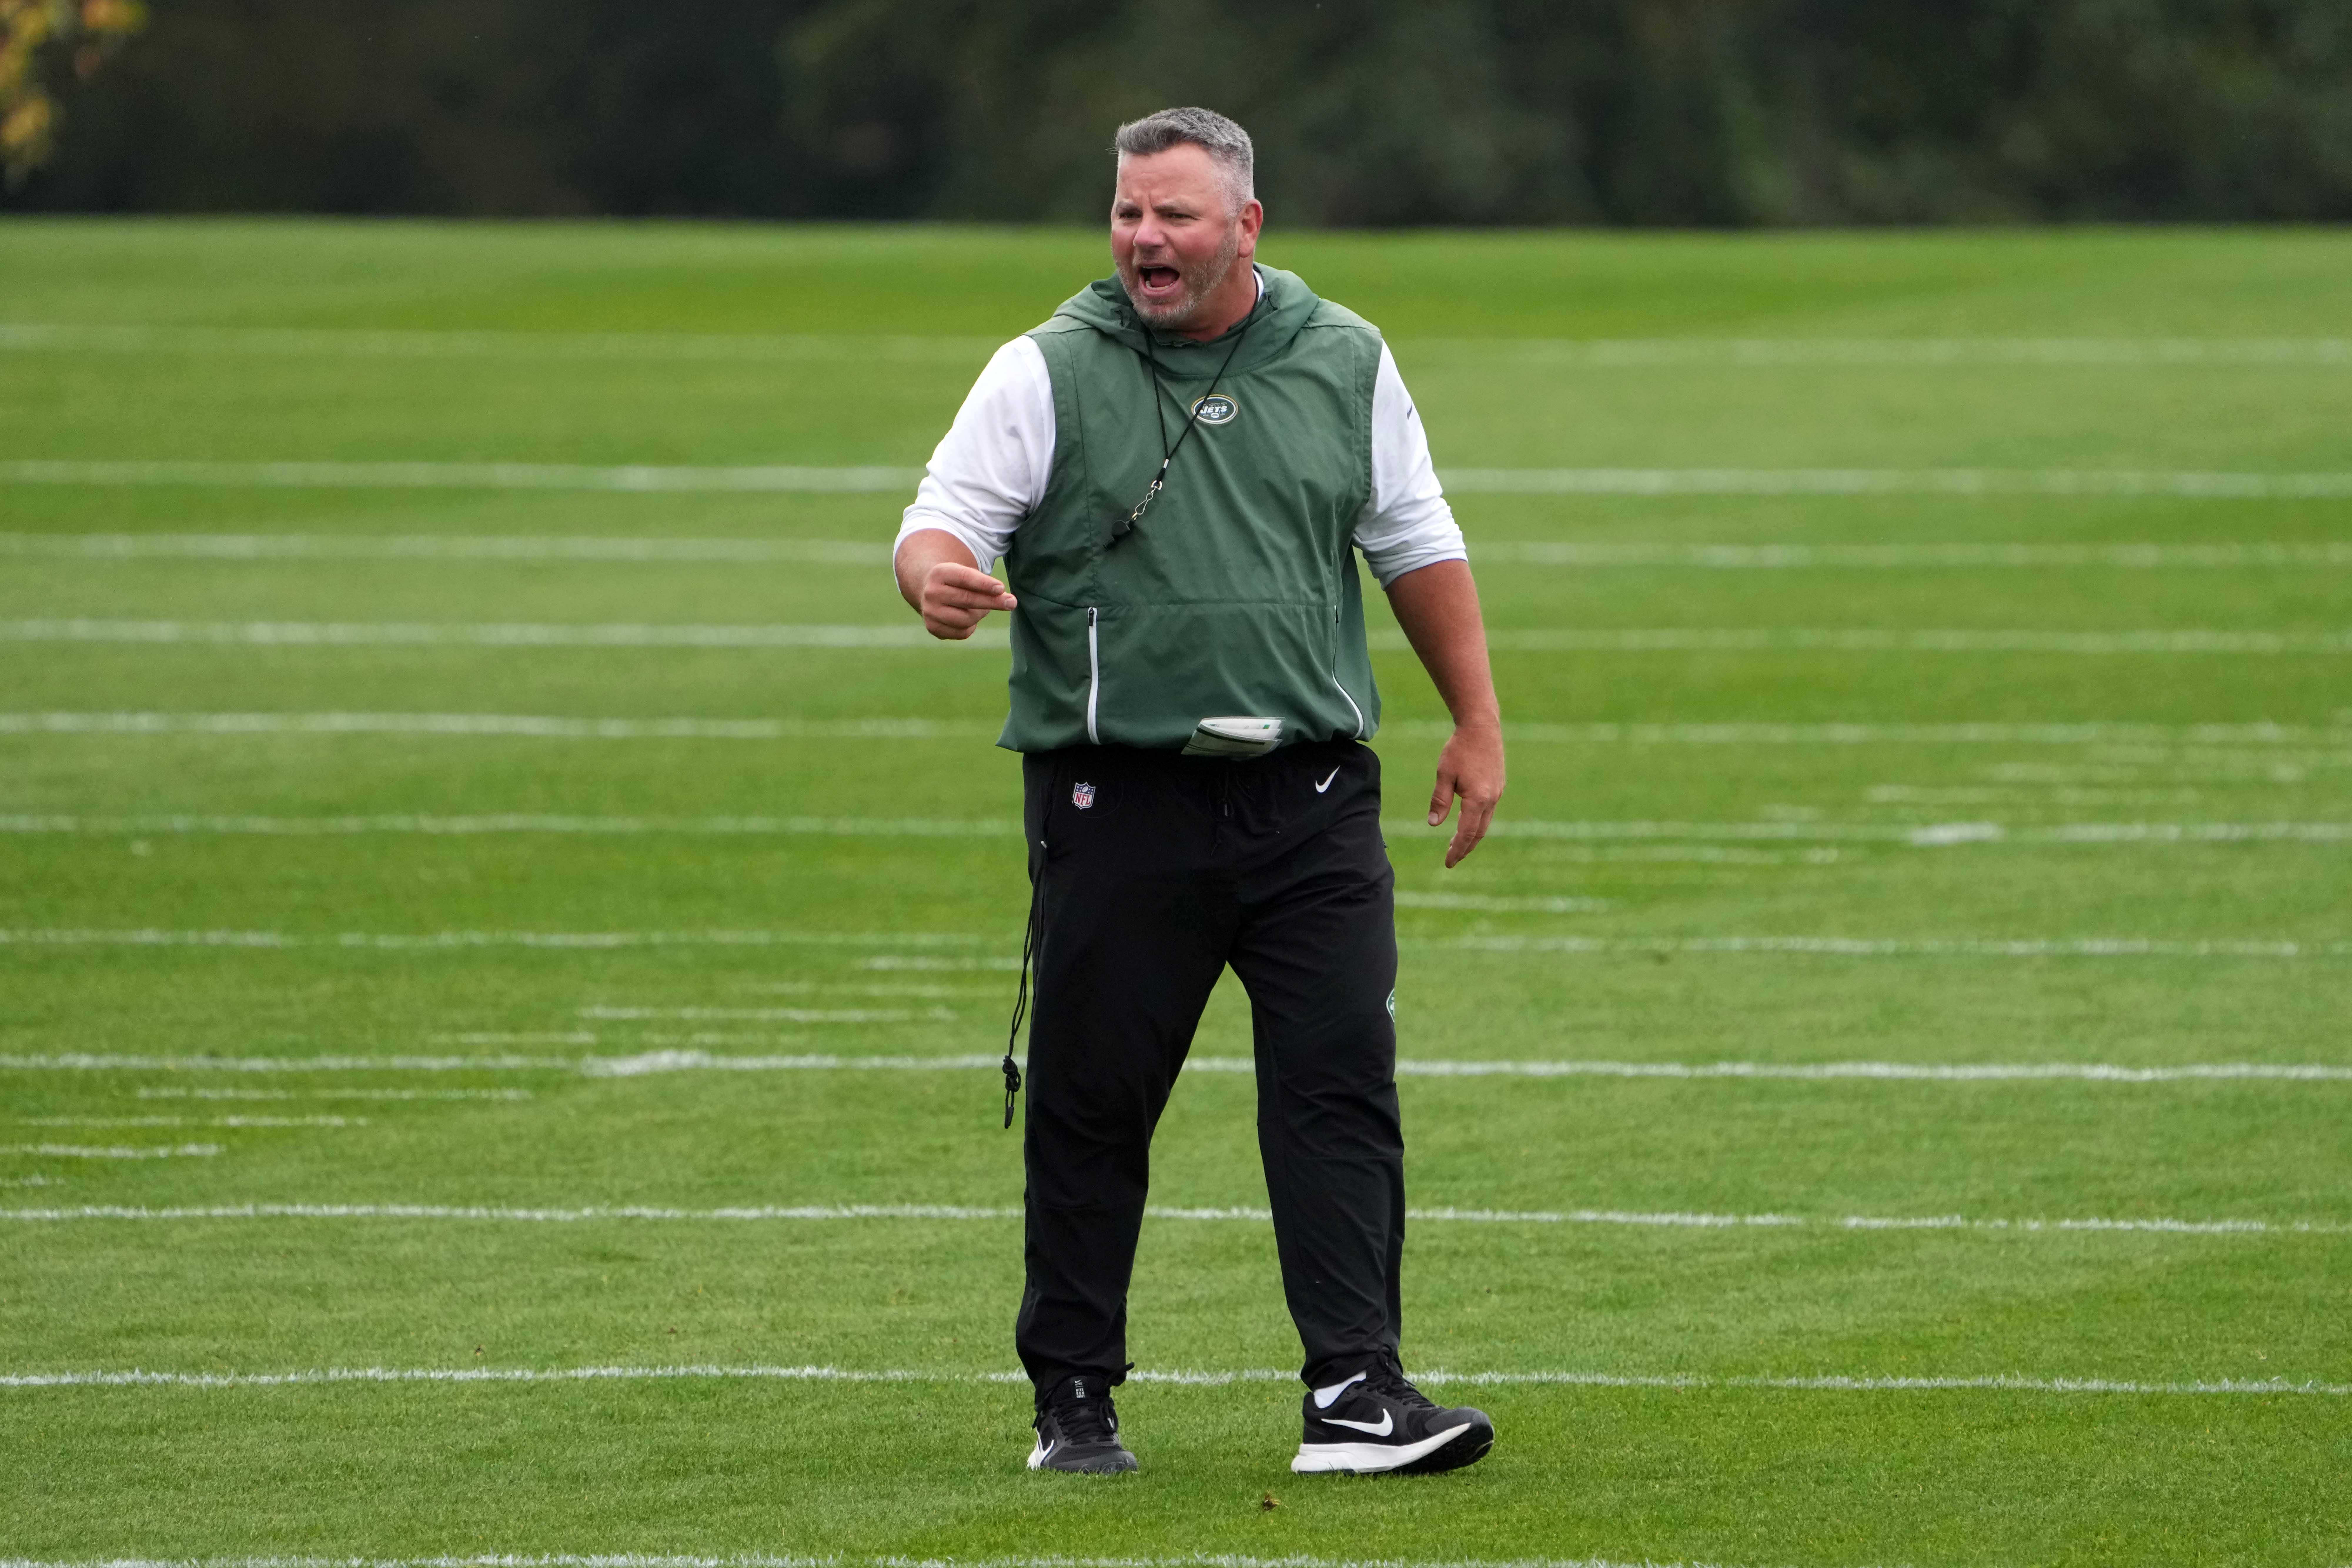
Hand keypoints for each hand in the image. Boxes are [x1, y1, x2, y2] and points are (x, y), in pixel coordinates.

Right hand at [919, 561, 1016, 639]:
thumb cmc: (957, 582)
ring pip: (967, 619)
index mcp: (940, 573)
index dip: (984, 584)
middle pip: (968, 599)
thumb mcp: (968, 575)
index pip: (964, 578)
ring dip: (980, 614)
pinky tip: (968, 617)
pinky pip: (962, 632)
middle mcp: (932, 592)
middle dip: (993, 601)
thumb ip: (987, 584)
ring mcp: (930, 612)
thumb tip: (1009, 601)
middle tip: (1012, 602)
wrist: (929, 590)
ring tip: (981, 608)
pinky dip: (971, 626)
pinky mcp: (933, 628)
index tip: (1001, 588)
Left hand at [1428, 722, 1504, 867]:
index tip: (1448, 863)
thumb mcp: (1444, 775)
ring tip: (1457, 844)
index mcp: (1478, 799)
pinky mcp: (1498, 786)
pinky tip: (1467, 822)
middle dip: (1465, 847)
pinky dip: (1478, 822)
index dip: (1458, 849)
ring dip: (1472, 835)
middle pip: (1478, 832)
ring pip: (1485, 822)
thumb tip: (1433, 824)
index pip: (1466, 833)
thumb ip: (1439, 801)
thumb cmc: (1459, 749)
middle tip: (1451, 859)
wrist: (1481, 727)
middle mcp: (1492, 799)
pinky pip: (1488, 811)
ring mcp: (1497, 792)